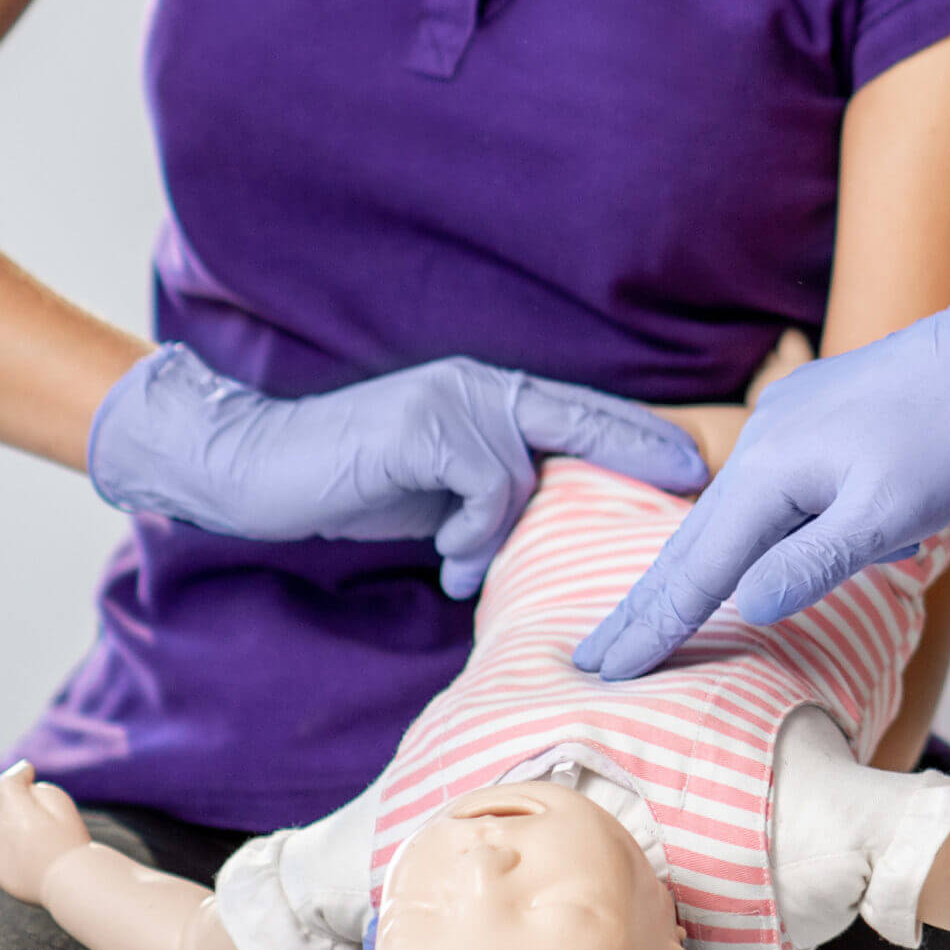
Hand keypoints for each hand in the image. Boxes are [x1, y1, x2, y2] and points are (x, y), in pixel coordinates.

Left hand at [0, 761, 92, 904]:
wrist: (71, 884)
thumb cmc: (73, 844)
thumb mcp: (66, 808)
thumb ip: (44, 792)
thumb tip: (27, 789)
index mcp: (18, 814)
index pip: (5, 783)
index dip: (17, 773)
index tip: (29, 771)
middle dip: (5, 794)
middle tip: (26, 796)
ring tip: (14, 820)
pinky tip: (9, 842)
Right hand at [89, 347, 709, 598]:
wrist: (255, 468)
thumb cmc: (349, 483)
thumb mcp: (437, 489)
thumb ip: (490, 490)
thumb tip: (542, 523)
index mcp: (484, 396)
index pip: (577, 410)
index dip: (637, 434)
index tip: (693, 461)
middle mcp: (475, 386)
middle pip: (579, 417)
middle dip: (639, 450)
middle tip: (692, 480)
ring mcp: (450, 400)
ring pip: (524, 474)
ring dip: (496, 533)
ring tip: (461, 562)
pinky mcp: (424, 426)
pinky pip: (487, 486)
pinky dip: (472, 531)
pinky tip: (447, 558)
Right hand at [576, 265, 949, 678]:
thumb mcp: (888, 513)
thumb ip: (815, 562)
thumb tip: (748, 603)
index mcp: (771, 471)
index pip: (700, 567)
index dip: (656, 623)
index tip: (607, 668)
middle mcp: (763, 445)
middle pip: (693, 542)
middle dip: (647, 604)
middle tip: (595, 657)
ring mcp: (785, 429)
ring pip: (732, 519)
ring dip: (696, 574)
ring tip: (656, 621)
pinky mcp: (811, 425)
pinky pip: (771, 496)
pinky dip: (753, 537)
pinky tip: (775, 556)